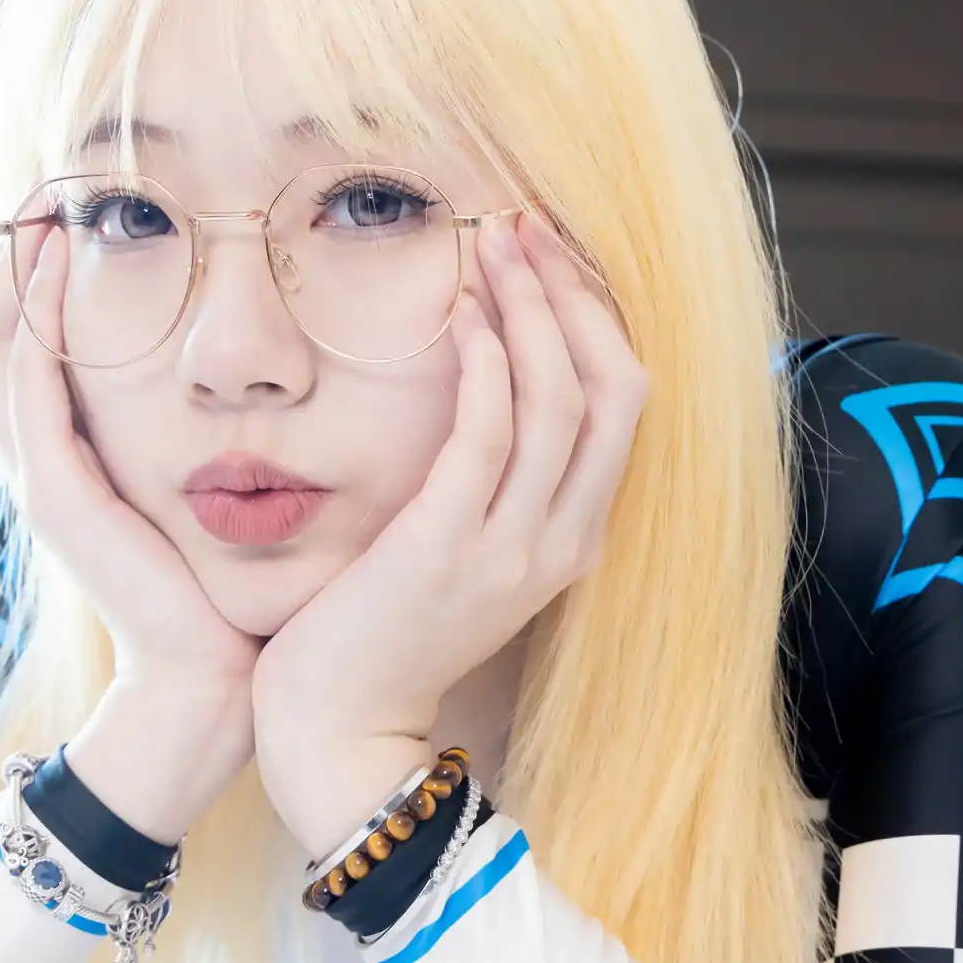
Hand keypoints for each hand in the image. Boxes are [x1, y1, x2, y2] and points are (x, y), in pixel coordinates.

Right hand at [0, 224, 257, 840]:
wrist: (212, 680)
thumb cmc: (228, 586)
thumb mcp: (210, 486)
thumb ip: (206, 427)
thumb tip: (253, 356)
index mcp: (68, 449)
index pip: (18, 333)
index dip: (30, 264)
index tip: (71, 198)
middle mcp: (39, 455)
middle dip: (9, 250)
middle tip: (46, 182)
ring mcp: (40, 476)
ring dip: (16, 272)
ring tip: (45, 206)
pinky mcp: (60, 498)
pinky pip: (29, 394)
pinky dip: (35, 329)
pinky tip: (57, 275)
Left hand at [250, 210, 648, 855]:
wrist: (339, 733)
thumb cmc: (381, 637)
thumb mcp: (461, 558)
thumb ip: (489, 491)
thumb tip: (483, 395)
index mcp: (573, 541)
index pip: (623, 405)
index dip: (596, 319)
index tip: (552, 258)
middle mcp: (559, 542)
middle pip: (614, 388)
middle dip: (575, 295)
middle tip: (526, 229)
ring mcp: (510, 547)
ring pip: (560, 398)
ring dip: (530, 308)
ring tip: (492, 247)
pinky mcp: (446, 546)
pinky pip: (490, 433)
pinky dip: (486, 362)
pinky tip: (461, 314)